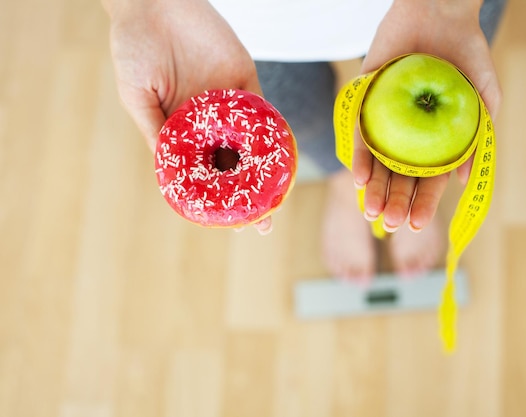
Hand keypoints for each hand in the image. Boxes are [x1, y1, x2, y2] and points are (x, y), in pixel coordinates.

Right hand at [104, 0, 272, 233]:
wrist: (153, 0)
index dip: (216, 195)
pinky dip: (273, 132)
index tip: (227, 222)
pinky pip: (262, 109)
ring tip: (278, 200)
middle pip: (234, 163)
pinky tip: (280, 159)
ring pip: (253, 143)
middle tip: (263, 222)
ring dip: (267, 171)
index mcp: (182, 128)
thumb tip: (170, 173)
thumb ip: (155, 131)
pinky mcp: (245, 78)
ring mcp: (229, 101)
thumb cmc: (135, 48)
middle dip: (250, 192)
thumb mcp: (136, 96)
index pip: (203, 169)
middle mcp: (209, 120)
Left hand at [352, 0, 502, 232]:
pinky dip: (360, 155)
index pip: (427, 180)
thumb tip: (462, 180)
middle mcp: (408, 134)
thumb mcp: (484, 95)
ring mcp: (385, 120)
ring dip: (374, 188)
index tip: (417, 226)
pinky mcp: (365, 100)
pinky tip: (358, 177)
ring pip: (377, 162)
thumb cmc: (468, 52)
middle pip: (399, 177)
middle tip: (390, 224)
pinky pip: (359, 132)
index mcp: (434, 139)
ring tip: (371, 211)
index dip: (423, 203)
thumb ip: (478, 136)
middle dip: (395, 202)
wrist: (440, 9)